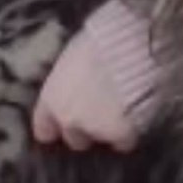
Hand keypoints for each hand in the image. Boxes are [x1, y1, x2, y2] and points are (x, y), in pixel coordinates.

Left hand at [32, 28, 138, 153]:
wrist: (128, 48)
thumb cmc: (99, 40)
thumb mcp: (74, 58)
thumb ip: (69, 81)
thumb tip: (76, 85)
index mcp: (51, 98)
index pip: (44, 128)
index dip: (55, 127)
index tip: (64, 125)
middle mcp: (67, 119)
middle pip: (74, 138)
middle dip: (86, 129)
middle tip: (102, 112)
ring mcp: (94, 130)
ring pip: (101, 139)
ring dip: (109, 129)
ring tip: (123, 110)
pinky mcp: (120, 135)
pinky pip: (125, 142)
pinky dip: (131, 131)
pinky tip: (138, 115)